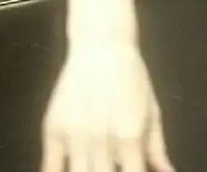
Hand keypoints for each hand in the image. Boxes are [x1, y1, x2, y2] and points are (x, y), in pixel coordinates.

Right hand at [43, 42, 173, 171]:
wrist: (102, 47)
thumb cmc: (132, 78)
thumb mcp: (152, 109)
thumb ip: (157, 147)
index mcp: (130, 136)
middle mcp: (101, 141)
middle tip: (112, 168)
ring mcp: (74, 137)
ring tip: (96, 166)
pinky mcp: (52, 131)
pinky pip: (49, 169)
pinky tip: (70, 168)